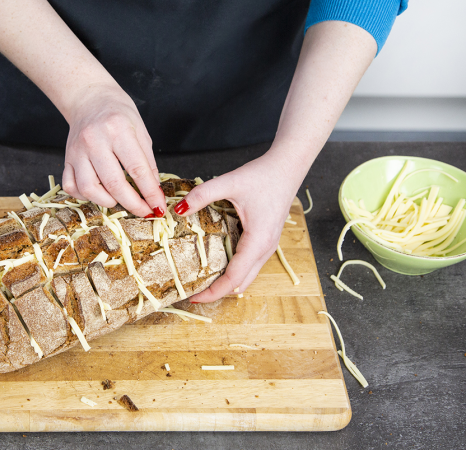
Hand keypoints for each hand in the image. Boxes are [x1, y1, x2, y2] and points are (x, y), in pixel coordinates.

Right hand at [61, 84, 165, 217]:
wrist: (90, 98)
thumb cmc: (118, 113)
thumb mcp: (140, 131)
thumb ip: (147, 162)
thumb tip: (154, 191)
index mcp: (117, 130)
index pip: (137, 169)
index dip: (150, 193)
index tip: (158, 207)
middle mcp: (94, 141)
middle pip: (113, 183)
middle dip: (132, 204)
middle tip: (144, 212)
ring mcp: (77, 151)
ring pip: (88, 188)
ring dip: (107, 201)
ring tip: (118, 199)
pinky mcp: (66, 158)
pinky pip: (71, 186)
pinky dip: (84, 196)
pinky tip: (97, 192)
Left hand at [176, 151, 303, 302]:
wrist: (287, 167)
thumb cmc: (263, 176)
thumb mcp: (229, 182)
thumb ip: (202, 194)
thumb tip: (178, 209)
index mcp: (258, 241)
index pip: (234, 278)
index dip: (213, 292)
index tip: (192, 297)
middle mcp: (266, 249)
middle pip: (241, 283)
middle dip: (218, 292)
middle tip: (192, 293)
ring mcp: (268, 246)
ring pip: (248, 275)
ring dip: (227, 282)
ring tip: (202, 282)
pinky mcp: (267, 240)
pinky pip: (250, 264)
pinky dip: (235, 271)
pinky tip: (218, 264)